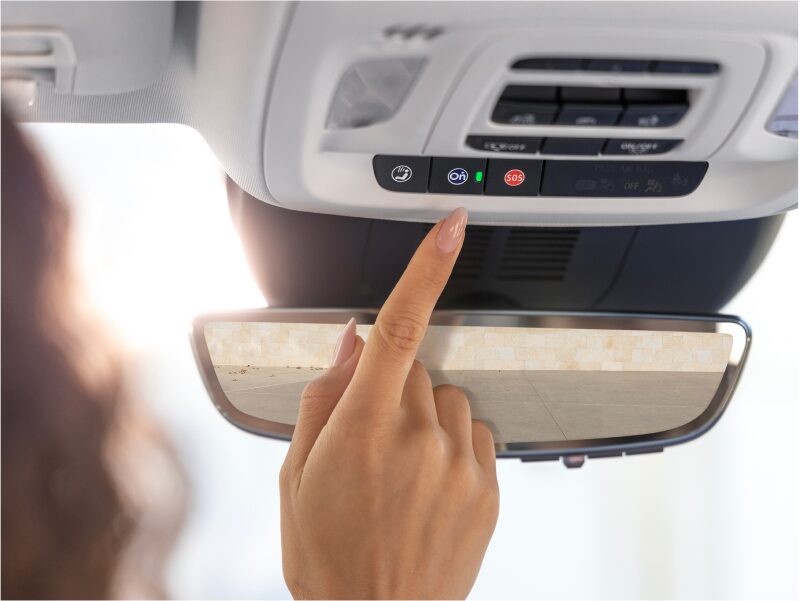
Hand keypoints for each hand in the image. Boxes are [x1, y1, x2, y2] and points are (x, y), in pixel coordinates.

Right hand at [279, 207, 498, 599]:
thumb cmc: (328, 553)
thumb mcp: (297, 475)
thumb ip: (322, 398)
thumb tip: (346, 344)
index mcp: (364, 426)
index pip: (400, 326)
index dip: (427, 268)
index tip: (451, 227)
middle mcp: (419, 437)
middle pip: (417, 368)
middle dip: (392, 386)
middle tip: (370, 436)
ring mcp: (460, 462)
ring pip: (448, 400)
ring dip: (425, 416)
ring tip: (400, 469)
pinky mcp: (488, 487)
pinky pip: (476, 434)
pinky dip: (452, 444)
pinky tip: (428, 483)